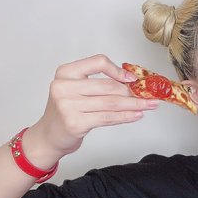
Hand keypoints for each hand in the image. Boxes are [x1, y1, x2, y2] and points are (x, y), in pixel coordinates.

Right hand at [25, 54, 158, 165]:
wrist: (49, 135)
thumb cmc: (66, 111)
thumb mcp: (75, 90)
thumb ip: (97, 84)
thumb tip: (131, 83)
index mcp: (65, 72)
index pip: (97, 62)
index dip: (117, 70)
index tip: (132, 79)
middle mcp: (64, 87)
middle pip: (108, 86)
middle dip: (132, 92)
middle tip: (148, 96)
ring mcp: (68, 106)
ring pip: (111, 103)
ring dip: (134, 105)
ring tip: (149, 105)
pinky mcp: (75, 123)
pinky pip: (108, 118)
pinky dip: (126, 116)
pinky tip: (136, 115)